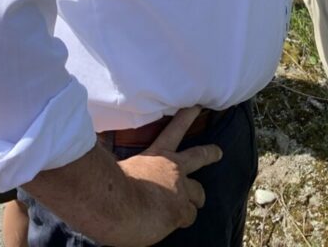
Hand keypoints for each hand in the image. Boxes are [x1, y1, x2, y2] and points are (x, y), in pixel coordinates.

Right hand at [116, 107, 222, 244]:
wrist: (114, 203)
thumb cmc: (109, 186)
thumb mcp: (119, 167)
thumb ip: (126, 167)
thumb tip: (115, 164)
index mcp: (156, 155)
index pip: (175, 129)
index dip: (187, 116)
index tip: (198, 106)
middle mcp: (173, 169)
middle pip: (198, 157)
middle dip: (210, 153)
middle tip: (218, 151)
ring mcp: (180, 189)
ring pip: (199, 194)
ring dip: (195, 200)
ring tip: (194, 205)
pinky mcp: (181, 210)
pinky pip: (189, 217)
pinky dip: (181, 220)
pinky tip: (170, 222)